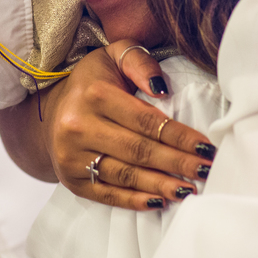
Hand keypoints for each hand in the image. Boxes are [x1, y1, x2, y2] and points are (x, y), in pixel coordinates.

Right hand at [37, 41, 215, 210]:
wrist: (50, 110)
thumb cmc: (93, 81)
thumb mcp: (114, 55)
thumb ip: (140, 62)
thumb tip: (162, 89)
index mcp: (95, 95)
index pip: (146, 120)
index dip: (179, 136)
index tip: (206, 147)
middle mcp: (79, 127)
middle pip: (139, 151)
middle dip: (178, 163)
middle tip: (206, 170)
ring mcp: (72, 157)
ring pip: (125, 176)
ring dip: (161, 185)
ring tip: (189, 189)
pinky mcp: (70, 180)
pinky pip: (107, 195)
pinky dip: (135, 201)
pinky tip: (159, 201)